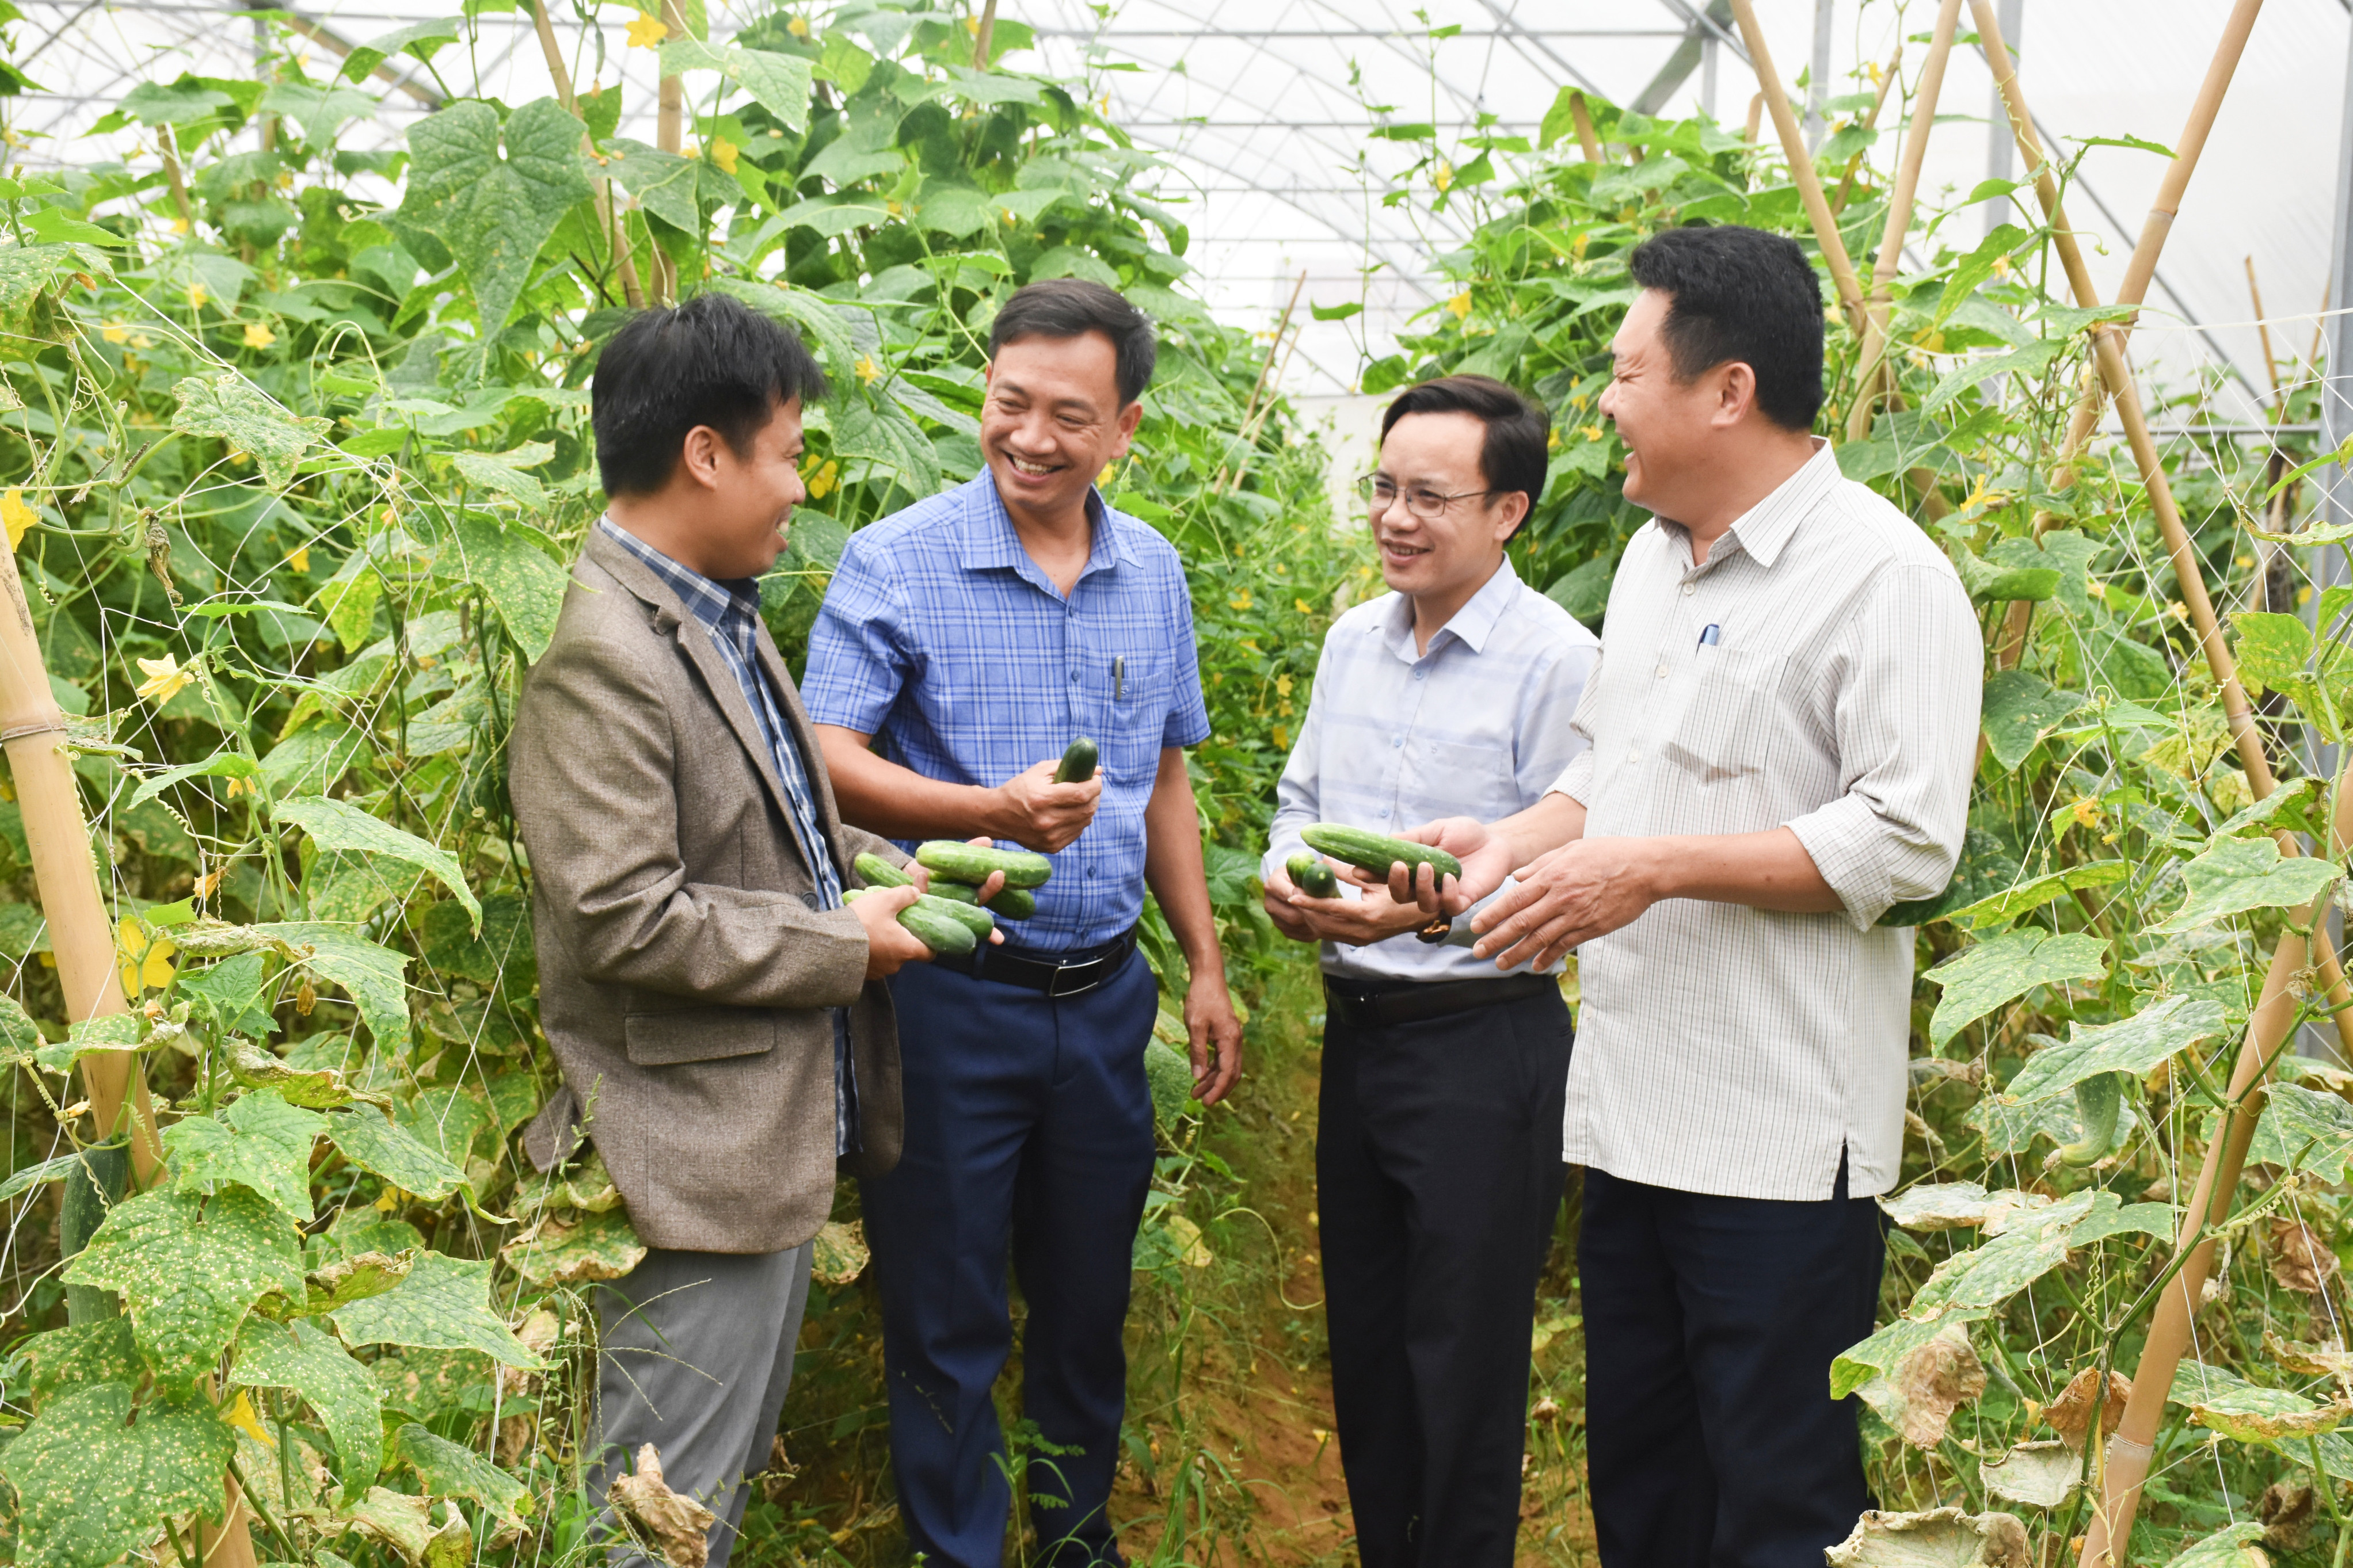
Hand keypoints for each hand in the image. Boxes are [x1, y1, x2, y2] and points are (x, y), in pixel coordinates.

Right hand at [851, 884, 932, 977]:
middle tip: (895, 921)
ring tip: (874, 926)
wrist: (830, 944)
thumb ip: (905, 894)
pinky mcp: (863, 974)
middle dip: (903, 938)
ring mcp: (879, 972)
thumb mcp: (886, 900)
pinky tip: (863, 937)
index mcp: (907, 949)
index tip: (925, 931)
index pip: (930, 953)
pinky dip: (872, 951)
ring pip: (890, 956)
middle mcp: (896, 965)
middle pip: (908, 952)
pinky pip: (874, 961)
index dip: (931, 942)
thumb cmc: (863, 922)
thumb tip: (917, 892)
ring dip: (886, 944)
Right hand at [991, 759, 1100, 852]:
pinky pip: (1077, 832)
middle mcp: (1046, 821)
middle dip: (1095, 795)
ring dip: (1088, 808)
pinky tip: (1070, 813)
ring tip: (1081, 799)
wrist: (997, 816)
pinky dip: (1079, 820)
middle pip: (1086, 809)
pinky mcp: (1052, 847)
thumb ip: (1067, 768)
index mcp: (1042, 800)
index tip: (1096, 778)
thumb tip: (1097, 771)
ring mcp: (1049, 838)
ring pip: (1085, 821)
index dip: (1095, 785)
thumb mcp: (1039, 771)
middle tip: (1092, 787)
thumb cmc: (1019, 789)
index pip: (1081, 793)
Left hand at [1184, 968, 1243, 1104]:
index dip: (1217, 1090)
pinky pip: (1224, 1058)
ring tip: (1195, 1091)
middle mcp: (1236, 1041)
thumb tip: (1197, 1077)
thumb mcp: (1195, 1026)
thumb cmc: (1201, 999)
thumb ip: (1197, 1052)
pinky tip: (1201, 1074)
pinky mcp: (1227, 1034)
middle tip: (1201, 1101)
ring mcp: (1233, 1038)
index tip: (1206, 1102)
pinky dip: (1214, 1069)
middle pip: (1231, 1073)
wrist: (1208, 978)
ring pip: (1227, 1067)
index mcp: (1230, 1040)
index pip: (1227, 1072)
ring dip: (1213, 1080)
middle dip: (1217, 1089)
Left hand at [1267, 863, 1426, 945]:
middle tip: (1292, 895)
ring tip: (1299, 902)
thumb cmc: (1404, 891)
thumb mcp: (1378, 879)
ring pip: (1325, 933)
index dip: (1310, 902)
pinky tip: (1313, 911)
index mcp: (1368, 915)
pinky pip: (1333, 935)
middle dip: (1305, 911)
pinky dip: (1320, 923)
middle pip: (1322, 925)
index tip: (1292, 896)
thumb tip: (1323, 859)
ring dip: (1310, 918)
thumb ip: (1349, 871)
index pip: (1331, 910)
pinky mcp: (1360, 942)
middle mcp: (1362, 932)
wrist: (1422, 916)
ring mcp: (1361, 940)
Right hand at [1351, 817, 1512, 915]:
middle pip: (1400, 895)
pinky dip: (1447, 895)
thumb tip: (1382, 842)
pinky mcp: (1463, 901)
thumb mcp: (1434, 830)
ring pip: (1423, 904)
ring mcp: (1443, 895)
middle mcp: (1424, 886)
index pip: (1387, 876)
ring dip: (1421, 887)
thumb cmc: (1464, 834)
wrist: (1496, 840)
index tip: (1359, 869)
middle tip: (1399, 866)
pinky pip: (1449, 906)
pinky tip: (1450, 879)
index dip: (1371, 875)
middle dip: (1395, 883)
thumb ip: (1410, 839)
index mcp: (1413, 869)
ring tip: (1428, 867)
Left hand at [1470, 837, 1660, 970]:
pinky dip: (1548, 957)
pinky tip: (1535, 966)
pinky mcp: (1592, 928)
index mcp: (1552, 876)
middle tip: (1478, 952)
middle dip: (1496, 939)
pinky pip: (1564, 946)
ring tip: (1500, 964)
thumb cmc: (1608, 854)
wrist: (1645, 869)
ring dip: (1517, 954)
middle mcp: (1560, 898)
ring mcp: (1576, 915)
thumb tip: (1516, 877)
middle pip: (1521, 923)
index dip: (1492, 915)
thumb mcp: (1570, 849)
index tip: (1475, 927)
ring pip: (1540, 939)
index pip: (1514, 900)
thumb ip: (1540, 864)